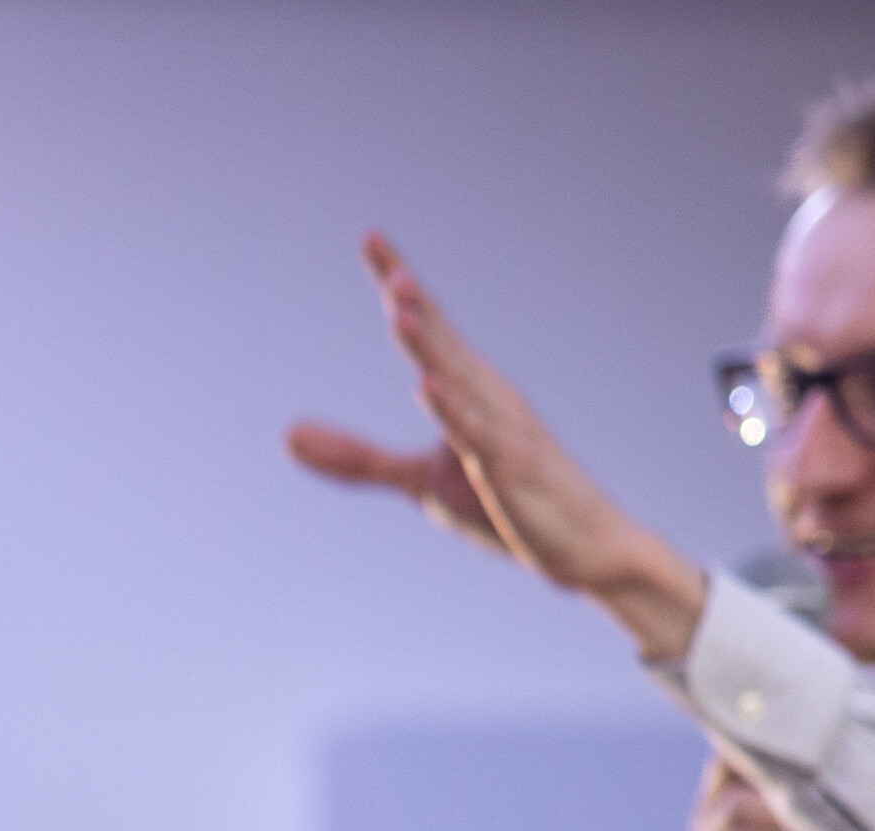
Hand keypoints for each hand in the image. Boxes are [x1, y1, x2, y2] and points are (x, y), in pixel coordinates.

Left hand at [288, 234, 707, 661]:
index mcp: (469, 390)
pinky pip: (477, 438)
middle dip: (413, 301)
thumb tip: (286, 436)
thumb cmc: (506, 508)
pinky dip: (453, 412)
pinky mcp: (510, 472)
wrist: (588, 548)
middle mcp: (488, 397)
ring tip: (397, 308)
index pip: (430, 329)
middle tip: (383, 262)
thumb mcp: (421, 483)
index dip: (400, 284)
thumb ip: (357, 459)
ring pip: (458, 380)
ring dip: (429, 345)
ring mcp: (501, 432)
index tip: (371, 239)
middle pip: (443, 340)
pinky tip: (427, 387)